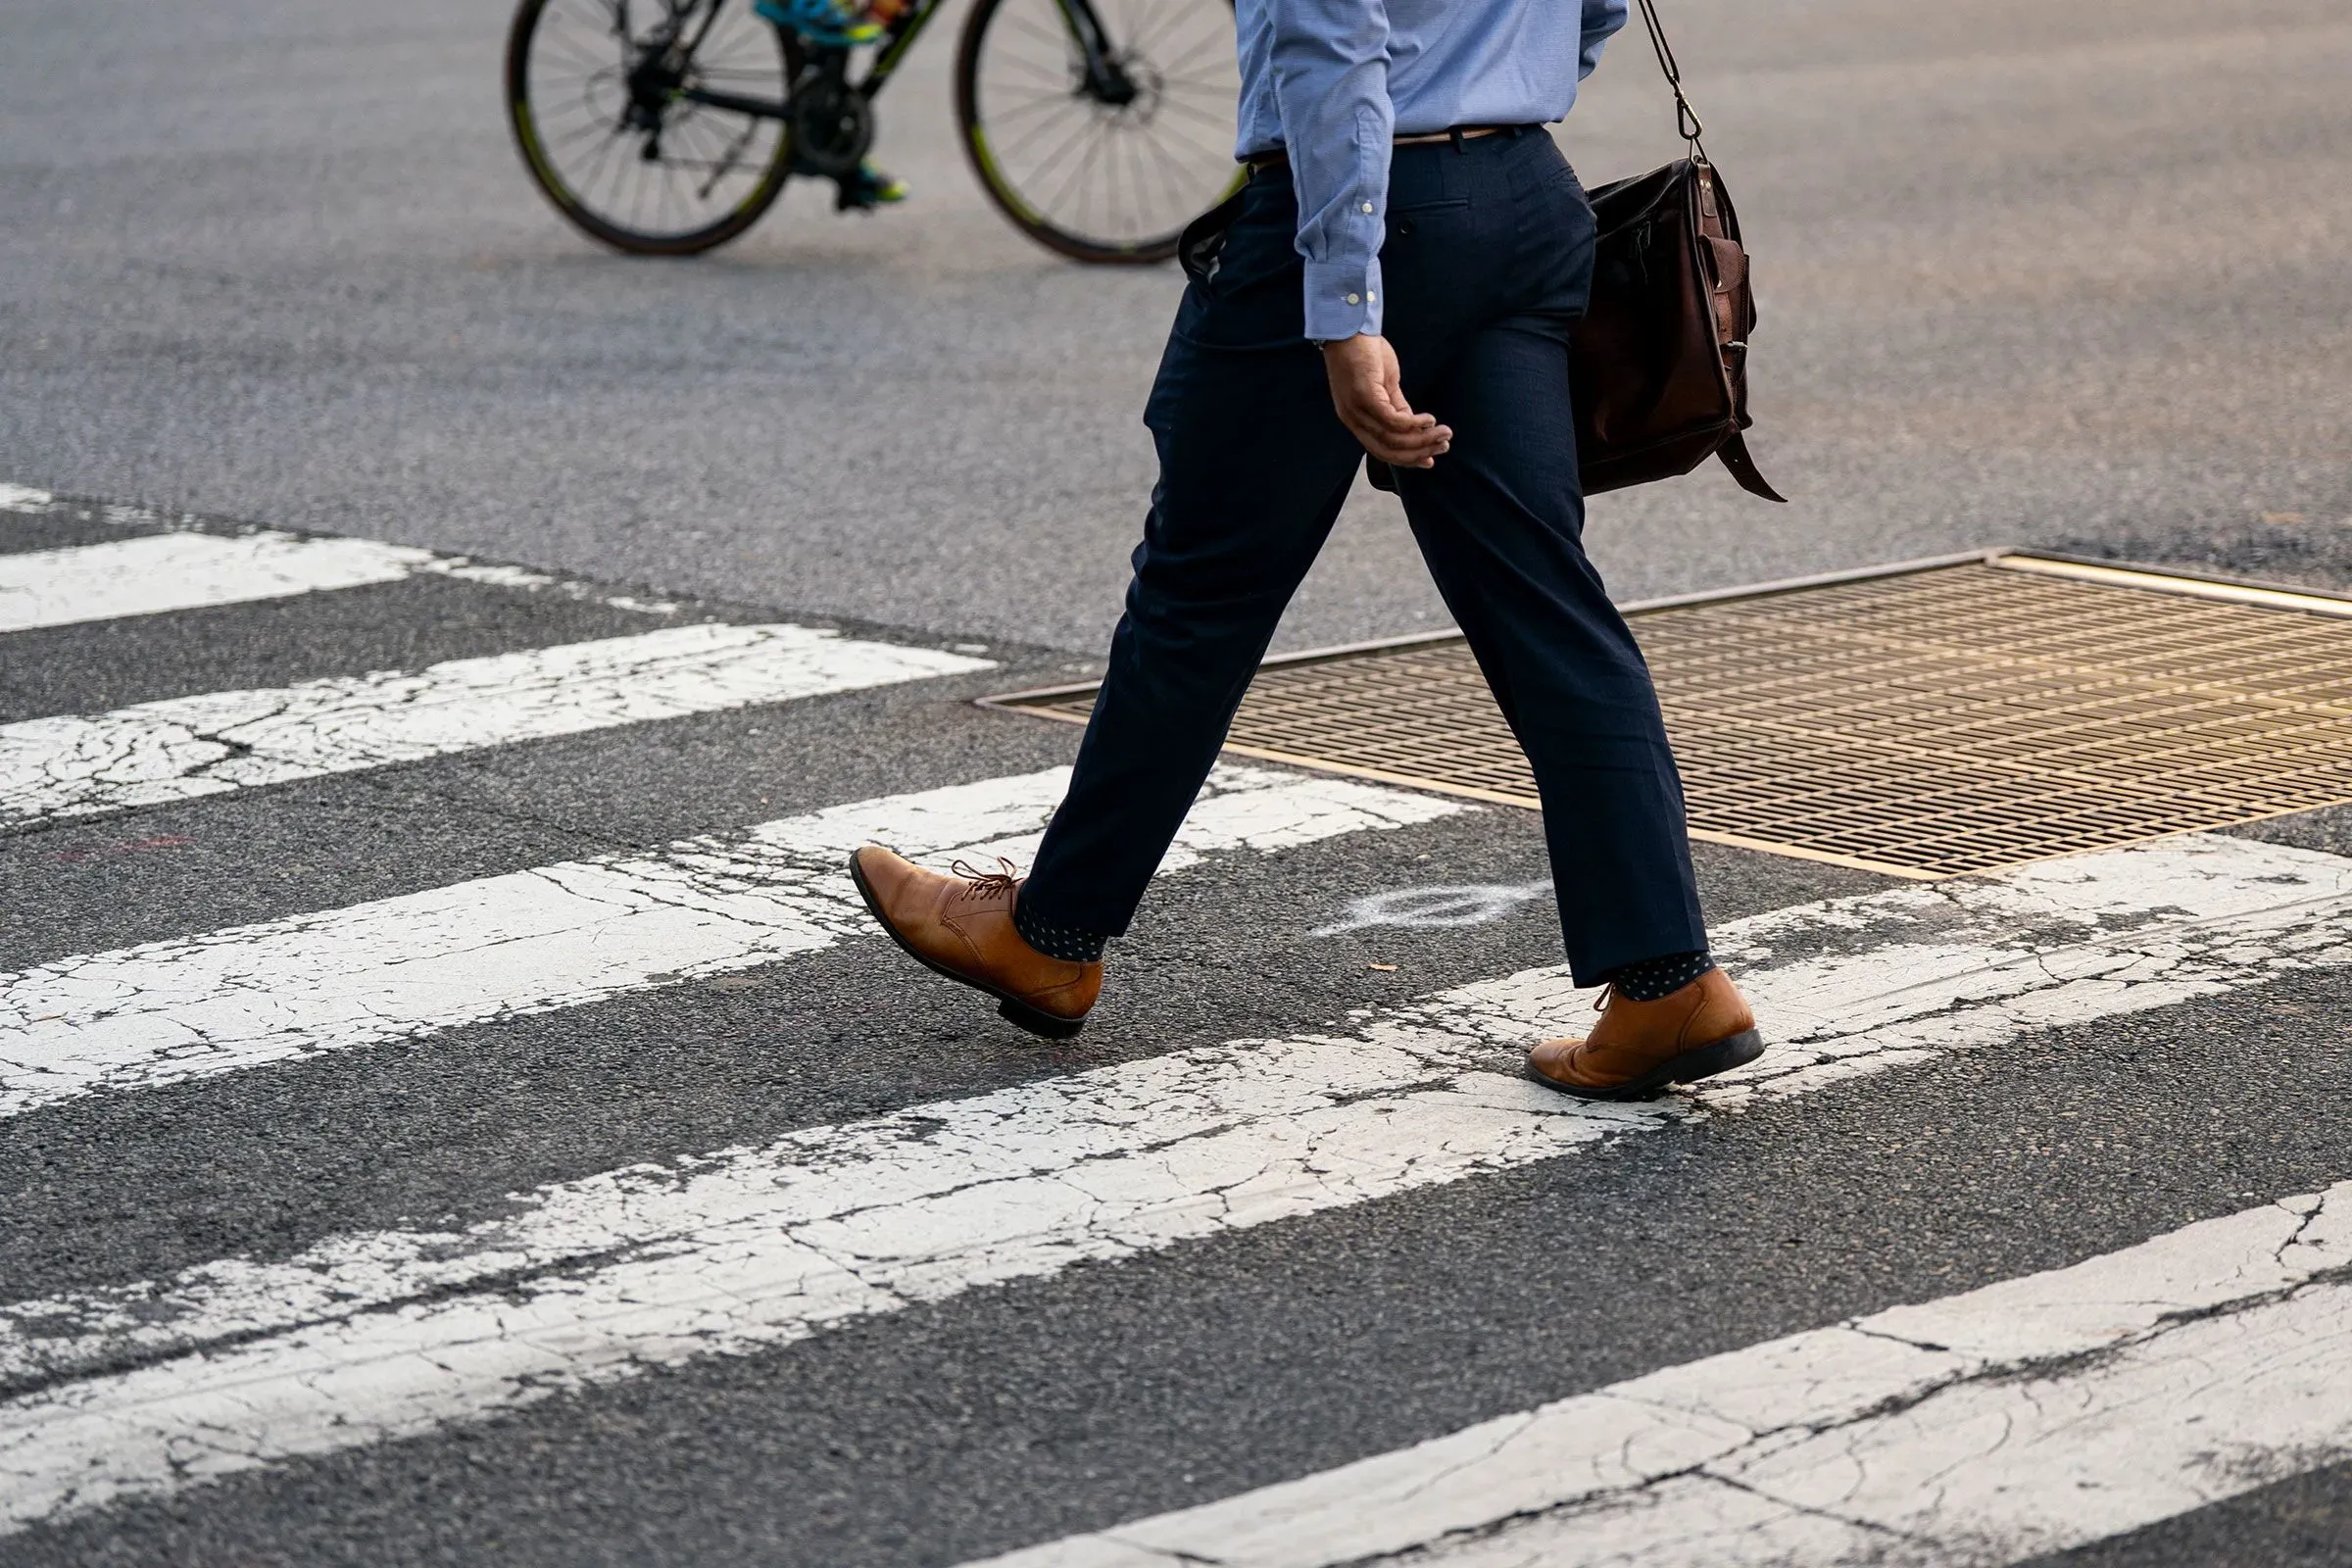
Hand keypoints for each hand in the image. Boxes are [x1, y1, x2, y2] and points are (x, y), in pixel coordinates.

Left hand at [1320, 334, 1450, 468]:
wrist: (1348, 327)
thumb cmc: (1365, 353)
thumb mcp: (1385, 385)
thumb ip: (1397, 406)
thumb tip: (1414, 426)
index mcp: (1356, 420)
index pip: (1381, 451)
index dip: (1407, 459)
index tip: (1430, 461)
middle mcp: (1353, 420)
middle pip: (1388, 450)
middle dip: (1419, 453)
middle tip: (1444, 447)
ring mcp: (1357, 409)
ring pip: (1393, 438)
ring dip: (1422, 440)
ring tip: (1444, 433)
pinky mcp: (1365, 396)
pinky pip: (1392, 420)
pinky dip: (1413, 424)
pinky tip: (1429, 419)